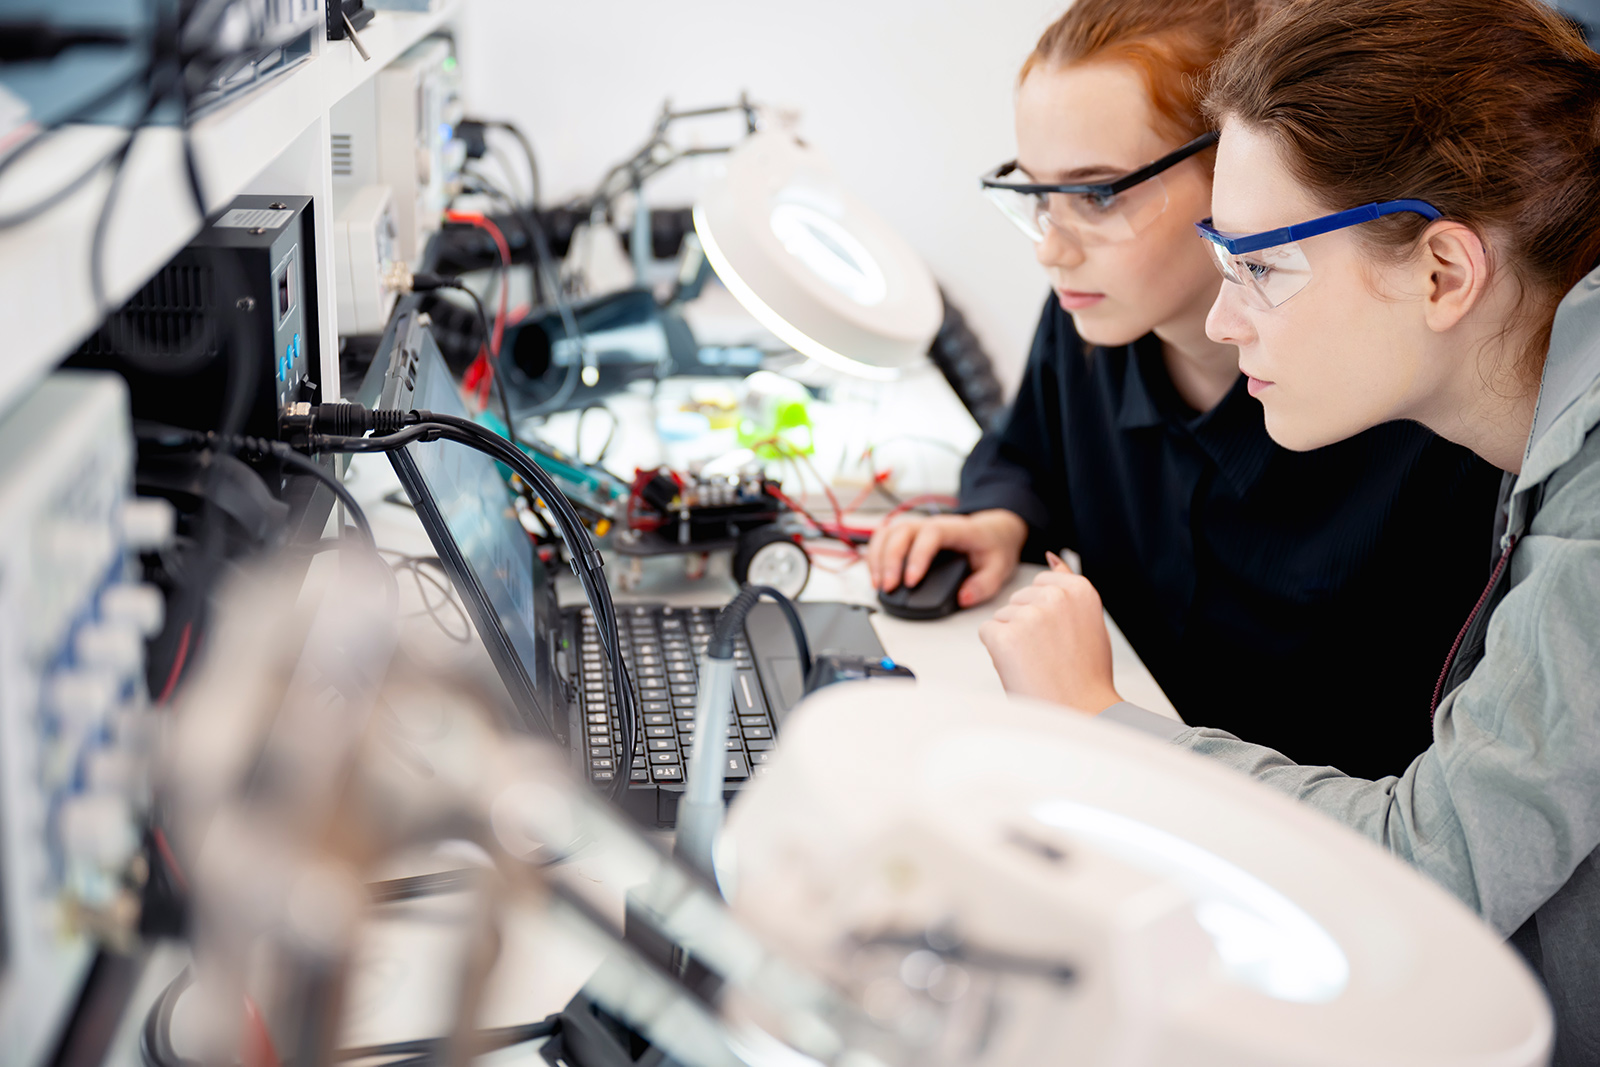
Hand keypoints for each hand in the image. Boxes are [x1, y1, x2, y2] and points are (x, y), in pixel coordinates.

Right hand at [866, 509, 1027, 608]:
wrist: (992, 530)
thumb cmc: (993, 546)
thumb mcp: (1001, 567)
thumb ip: (984, 584)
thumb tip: (963, 598)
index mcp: (956, 529)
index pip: (931, 535)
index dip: (918, 556)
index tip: (910, 581)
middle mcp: (932, 523)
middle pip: (902, 532)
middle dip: (891, 560)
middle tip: (890, 588)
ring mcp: (918, 527)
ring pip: (888, 533)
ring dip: (879, 558)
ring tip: (879, 585)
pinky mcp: (908, 535)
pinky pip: (883, 538)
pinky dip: (875, 555)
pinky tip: (875, 575)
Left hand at [978, 569, 1121, 712]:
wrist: (1080, 711)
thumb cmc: (1086, 674)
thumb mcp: (1089, 620)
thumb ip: (1068, 587)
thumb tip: (1050, 557)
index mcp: (1079, 589)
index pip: (1040, 584)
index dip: (1044, 613)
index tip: (1059, 635)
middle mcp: (1055, 596)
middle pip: (1018, 599)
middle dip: (1025, 624)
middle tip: (1049, 653)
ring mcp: (1029, 615)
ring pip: (1001, 616)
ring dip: (1012, 638)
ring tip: (1037, 662)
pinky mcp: (1004, 636)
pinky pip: (987, 632)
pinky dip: (997, 651)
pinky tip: (1021, 666)